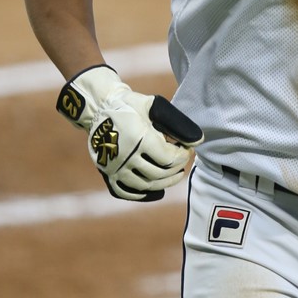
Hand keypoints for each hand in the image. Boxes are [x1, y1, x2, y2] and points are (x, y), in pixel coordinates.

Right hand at [56, 65, 203, 199]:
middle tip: (182, 160)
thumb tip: (197, 140)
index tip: (187, 148)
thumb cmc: (130, 105)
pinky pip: (128, 192)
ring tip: (175, 173)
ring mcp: (115, 168)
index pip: (169, 158)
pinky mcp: (108, 174)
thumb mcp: (154, 106)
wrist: (99, 107)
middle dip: (177, 168)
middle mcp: (126, 157)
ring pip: (147, 185)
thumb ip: (176, 123)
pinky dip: (143, 192)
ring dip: (165, 181)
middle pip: (160, 173)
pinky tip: (155, 185)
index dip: (183, 155)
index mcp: (139, 139)